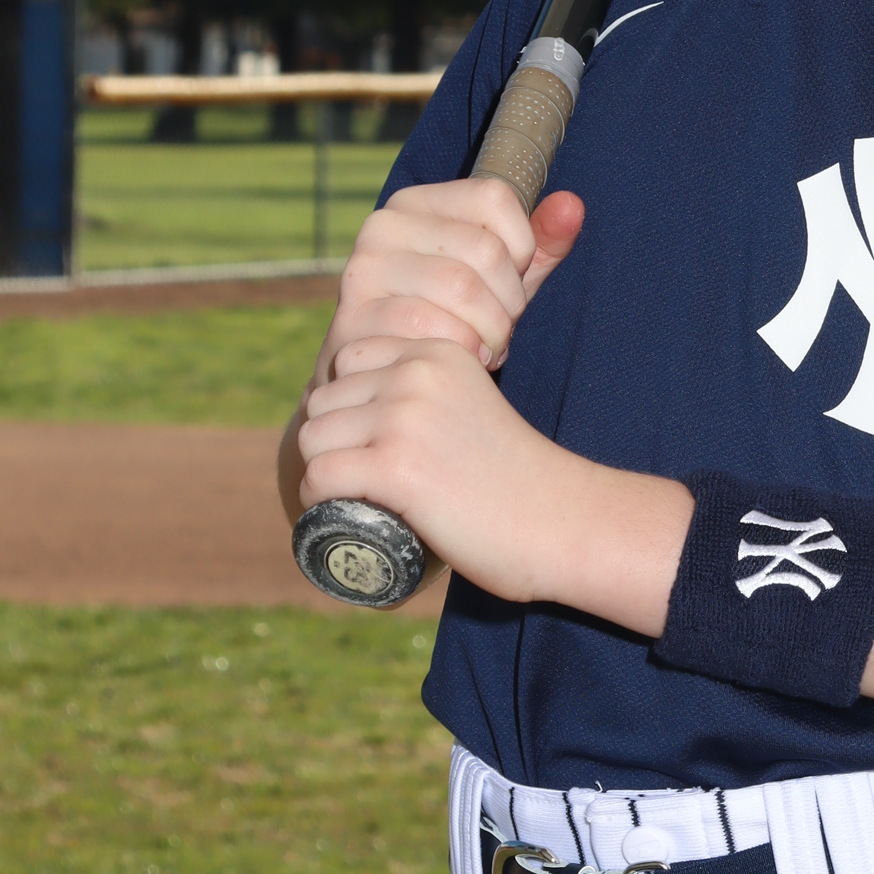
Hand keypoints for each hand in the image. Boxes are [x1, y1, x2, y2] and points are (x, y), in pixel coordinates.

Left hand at [299, 335, 581, 603]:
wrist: (561, 522)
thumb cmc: (518, 477)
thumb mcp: (472, 404)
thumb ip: (432, 393)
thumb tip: (366, 407)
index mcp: (437, 352)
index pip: (348, 360)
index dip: (348, 406)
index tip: (369, 442)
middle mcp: (416, 374)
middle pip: (322, 401)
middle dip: (332, 441)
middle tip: (362, 479)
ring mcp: (404, 418)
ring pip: (311, 438)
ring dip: (323, 472)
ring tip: (356, 497)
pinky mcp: (395, 466)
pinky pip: (317, 477)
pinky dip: (319, 502)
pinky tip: (342, 512)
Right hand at [314, 181, 584, 385]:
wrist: (387, 377)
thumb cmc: (454, 319)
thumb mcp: (502, 278)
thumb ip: (542, 241)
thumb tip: (572, 205)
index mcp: (417, 202)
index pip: (495, 197)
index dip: (522, 246)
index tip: (512, 280)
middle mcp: (383, 226)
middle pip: (484, 249)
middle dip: (510, 301)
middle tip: (502, 329)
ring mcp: (363, 271)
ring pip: (462, 288)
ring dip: (492, 331)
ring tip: (488, 348)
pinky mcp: (355, 319)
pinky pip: (435, 329)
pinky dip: (466, 352)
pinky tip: (464, 363)